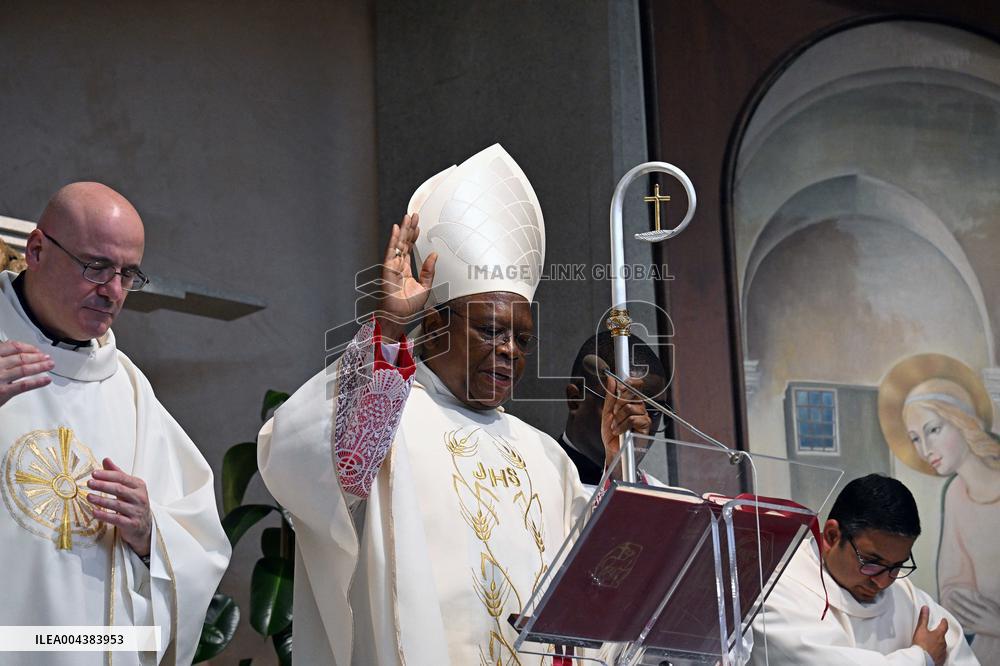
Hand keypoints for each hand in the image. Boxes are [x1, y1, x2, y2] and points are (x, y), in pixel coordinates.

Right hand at [0, 340, 52, 406]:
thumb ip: (0, 356)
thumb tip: (11, 350)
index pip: (13, 347)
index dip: (28, 347)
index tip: (36, 349)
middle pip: (21, 357)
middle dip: (37, 357)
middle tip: (47, 357)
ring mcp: (0, 378)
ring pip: (25, 369)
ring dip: (40, 366)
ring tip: (50, 365)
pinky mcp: (3, 392)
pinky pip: (24, 385)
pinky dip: (38, 382)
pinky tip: (46, 380)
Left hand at [88, 458, 151, 557]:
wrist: (144, 526)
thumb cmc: (133, 503)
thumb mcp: (128, 487)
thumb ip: (117, 474)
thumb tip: (106, 460)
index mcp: (139, 486)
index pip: (122, 478)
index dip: (107, 475)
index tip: (94, 473)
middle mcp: (139, 497)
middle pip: (119, 489)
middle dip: (103, 485)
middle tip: (89, 483)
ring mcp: (136, 511)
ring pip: (117, 504)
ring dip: (101, 500)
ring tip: (88, 496)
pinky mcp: (131, 524)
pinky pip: (116, 519)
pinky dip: (104, 515)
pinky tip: (94, 512)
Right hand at [376, 213, 437, 341]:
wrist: (399, 317)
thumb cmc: (408, 306)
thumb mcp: (426, 287)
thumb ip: (429, 270)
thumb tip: (434, 255)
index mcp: (405, 269)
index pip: (409, 248)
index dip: (414, 236)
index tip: (418, 226)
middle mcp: (398, 265)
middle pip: (404, 242)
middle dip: (409, 228)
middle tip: (414, 215)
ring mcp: (392, 266)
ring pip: (398, 244)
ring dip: (403, 230)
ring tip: (408, 217)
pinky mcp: (388, 269)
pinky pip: (391, 251)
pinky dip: (393, 240)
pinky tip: (397, 229)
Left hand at [601, 375, 651, 476]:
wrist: (612, 449)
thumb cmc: (612, 433)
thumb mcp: (607, 412)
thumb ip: (610, 396)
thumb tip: (612, 379)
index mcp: (630, 401)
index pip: (635, 385)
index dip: (629, 383)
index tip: (620, 388)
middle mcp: (638, 406)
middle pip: (632, 393)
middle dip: (618, 404)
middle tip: (614, 414)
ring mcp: (643, 415)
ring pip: (630, 407)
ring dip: (618, 418)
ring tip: (616, 426)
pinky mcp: (645, 425)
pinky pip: (633, 419)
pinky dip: (623, 425)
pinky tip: (620, 431)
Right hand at [912, 605, 947, 665]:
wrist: (922, 659)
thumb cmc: (922, 645)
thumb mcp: (921, 629)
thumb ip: (924, 618)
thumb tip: (926, 608)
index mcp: (939, 634)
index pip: (944, 626)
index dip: (944, 622)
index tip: (944, 620)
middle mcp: (943, 643)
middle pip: (943, 637)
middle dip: (940, 635)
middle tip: (935, 633)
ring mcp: (943, 652)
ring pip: (942, 646)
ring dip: (938, 644)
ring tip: (932, 644)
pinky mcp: (941, 660)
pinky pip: (941, 654)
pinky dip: (938, 652)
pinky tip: (933, 653)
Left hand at [946, 587, 999, 635]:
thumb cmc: (998, 615)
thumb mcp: (992, 606)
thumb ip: (983, 600)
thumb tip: (974, 593)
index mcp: (983, 613)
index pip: (969, 605)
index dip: (960, 599)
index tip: (953, 593)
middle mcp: (979, 620)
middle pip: (964, 613)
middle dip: (955, 605)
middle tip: (948, 599)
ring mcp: (977, 627)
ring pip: (963, 621)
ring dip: (954, 614)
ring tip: (948, 608)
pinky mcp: (976, 631)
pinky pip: (965, 629)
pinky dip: (958, 624)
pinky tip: (952, 620)